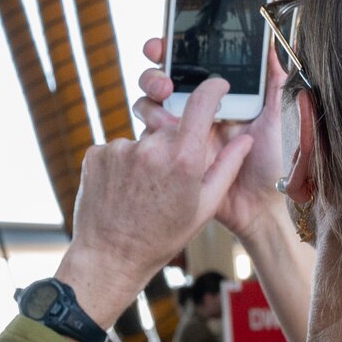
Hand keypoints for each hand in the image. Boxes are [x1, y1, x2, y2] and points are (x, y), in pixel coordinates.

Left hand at [57, 76, 252, 329]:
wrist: (110, 257)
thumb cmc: (162, 237)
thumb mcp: (203, 207)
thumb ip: (227, 168)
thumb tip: (245, 140)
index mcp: (183, 159)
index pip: (202, 104)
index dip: (212, 88)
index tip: (216, 84)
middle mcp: (151, 148)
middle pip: (170, 128)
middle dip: (173, 146)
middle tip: (167, 181)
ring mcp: (120, 149)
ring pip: (142, 141)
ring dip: (146, 159)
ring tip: (142, 192)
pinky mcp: (96, 154)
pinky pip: (117, 150)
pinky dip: (122, 166)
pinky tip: (122, 191)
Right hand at [137, 38, 293, 243]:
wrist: (262, 206)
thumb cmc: (275, 162)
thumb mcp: (279, 117)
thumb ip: (275, 83)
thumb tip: (272, 46)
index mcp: (221, 97)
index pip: (190, 65)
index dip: (172, 50)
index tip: (164, 42)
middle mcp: (198, 111)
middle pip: (162, 81)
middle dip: (154, 74)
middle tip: (163, 81)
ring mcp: (182, 134)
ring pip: (150, 106)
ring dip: (149, 101)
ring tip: (163, 110)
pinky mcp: (172, 156)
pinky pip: (150, 139)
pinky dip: (149, 131)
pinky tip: (162, 133)